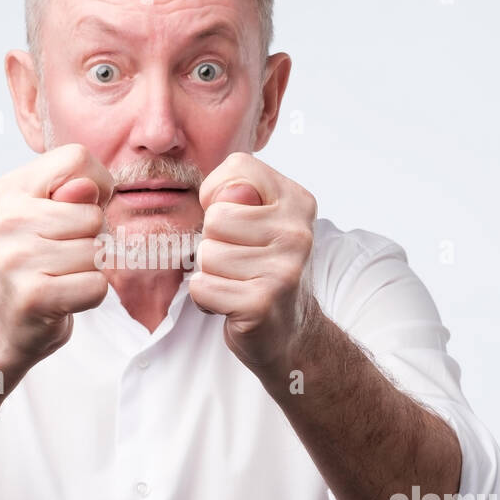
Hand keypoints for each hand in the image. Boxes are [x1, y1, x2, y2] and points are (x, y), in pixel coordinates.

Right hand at [0, 143, 112, 363]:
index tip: (78, 209)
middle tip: (62, 253)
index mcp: (13, 188)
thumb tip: (88, 189)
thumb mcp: (52, 213)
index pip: (77, 158)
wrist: (6, 320)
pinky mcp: (33, 296)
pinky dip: (90, 295)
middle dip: (91, 237)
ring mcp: (17, 258)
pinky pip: (96, 286)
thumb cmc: (38, 260)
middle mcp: (9, 219)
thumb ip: (77, 193)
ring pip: (96, 252)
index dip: (96, 185)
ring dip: (90, 269)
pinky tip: (64, 296)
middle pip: (93, 214)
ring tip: (61, 274)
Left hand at [189, 152, 318, 370]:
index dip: (218, 194)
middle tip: (238, 263)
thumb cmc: (261, 268)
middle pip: (215, 217)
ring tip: (236, 284)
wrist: (290, 332)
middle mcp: (296, 232)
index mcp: (297, 202)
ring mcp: (284, 268)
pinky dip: (206, 300)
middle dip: (214, 243)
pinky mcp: (262, 302)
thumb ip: (235, 195)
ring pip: (206, 254)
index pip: (239, 167)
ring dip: (210, 274)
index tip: (234, 222)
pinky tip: (231, 304)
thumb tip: (218, 201)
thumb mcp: (258, 220)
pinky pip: (202, 287)